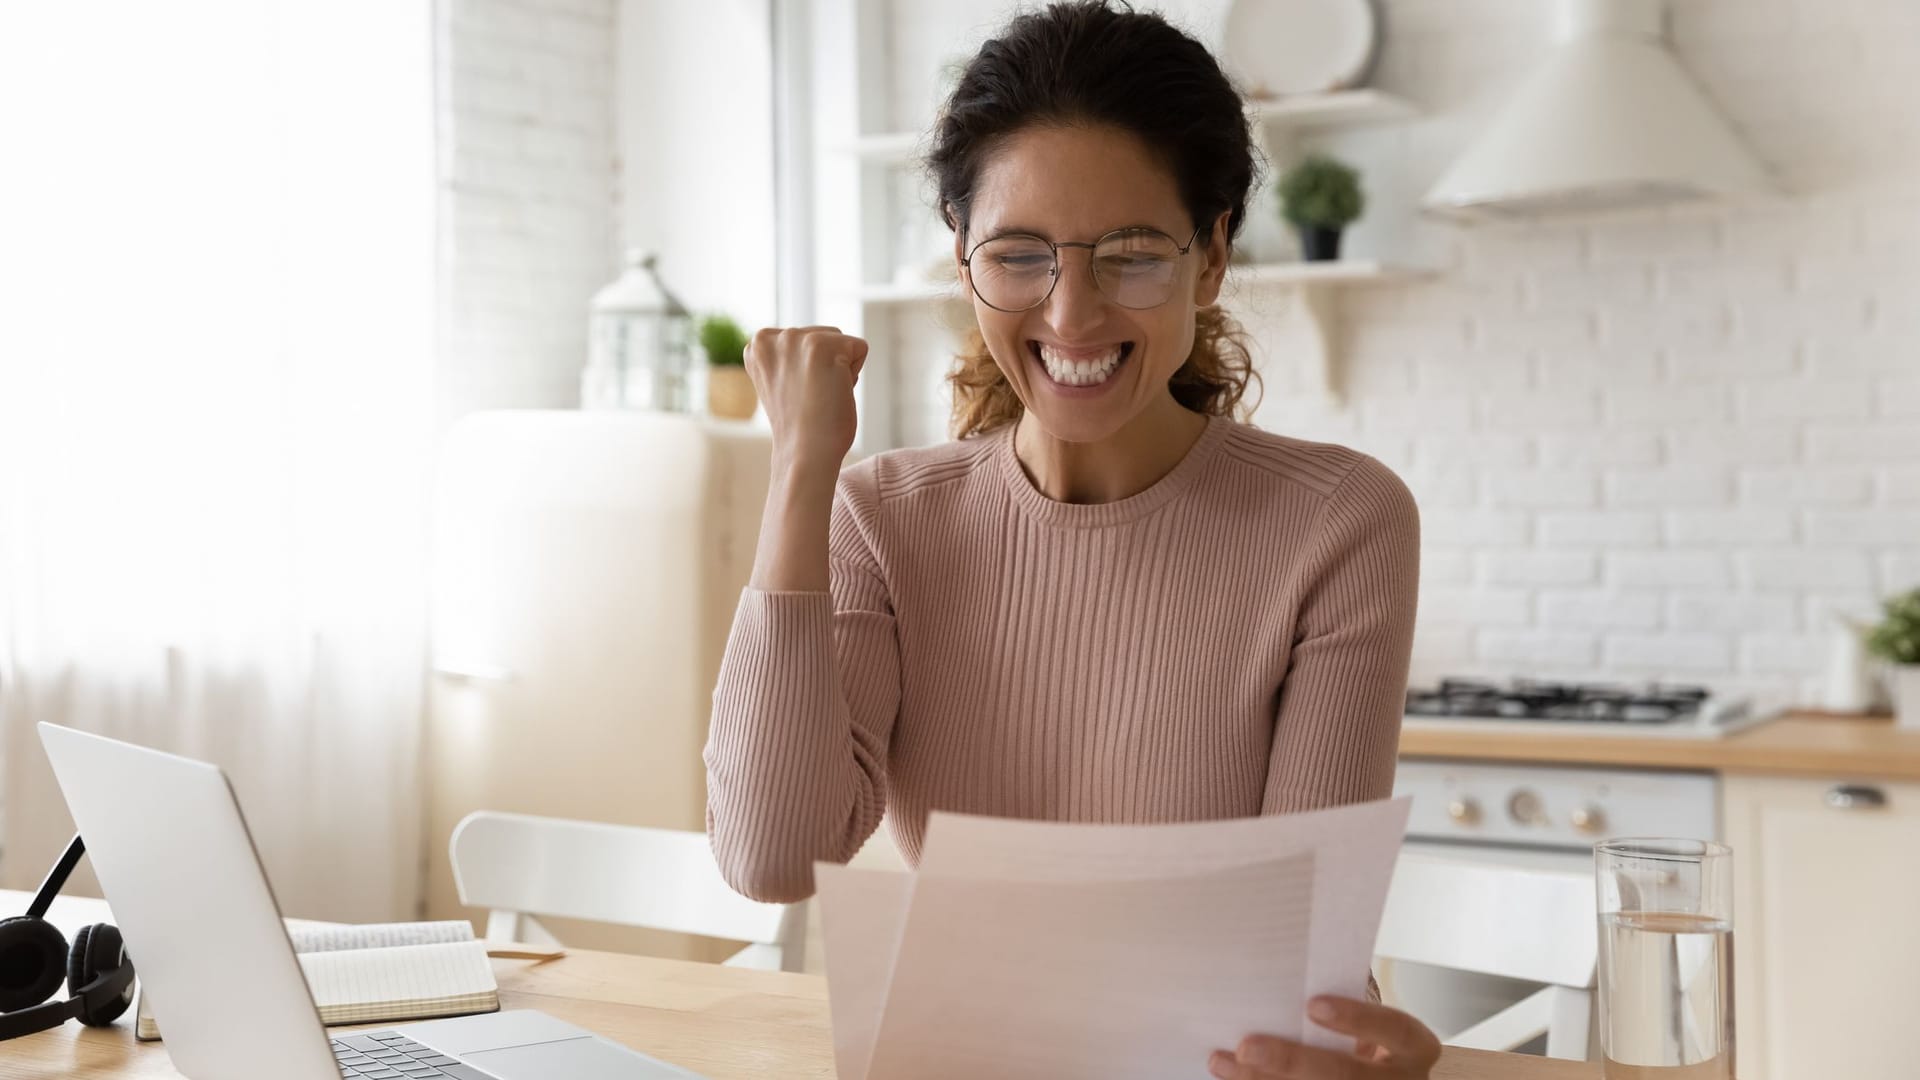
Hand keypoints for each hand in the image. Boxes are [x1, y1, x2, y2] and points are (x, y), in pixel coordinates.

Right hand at [746, 325, 869, 469]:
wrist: (804, 453)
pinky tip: (833, 392)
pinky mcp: (822, 345)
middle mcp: (770, 336)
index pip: (804, 341)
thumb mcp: (782, 381)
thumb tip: (813, 351)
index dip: (810, 370)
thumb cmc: (799, 427)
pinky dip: (855, 374)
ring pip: (841, 342)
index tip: (797, 394)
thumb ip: (790, 358)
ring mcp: (794, 338)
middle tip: (811, 398)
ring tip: (820, 395)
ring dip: (841, 369)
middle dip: (827, 366)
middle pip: (824, 336)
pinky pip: (860, 348)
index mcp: (757, 345)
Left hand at [1208, 996, 1440, 1078]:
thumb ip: (1340, 998)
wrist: (1383, 1074)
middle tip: (1247, 1046)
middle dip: (1292, 1062)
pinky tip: (1231, 1076)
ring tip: (1223, 1061)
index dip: (1357, 1019)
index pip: (1395, 1030)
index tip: (1313, 1004)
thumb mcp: (1370, 1018)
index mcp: (1414, 1048)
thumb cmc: (1369, 1035)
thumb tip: (1281, 965)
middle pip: (1347, 1076)